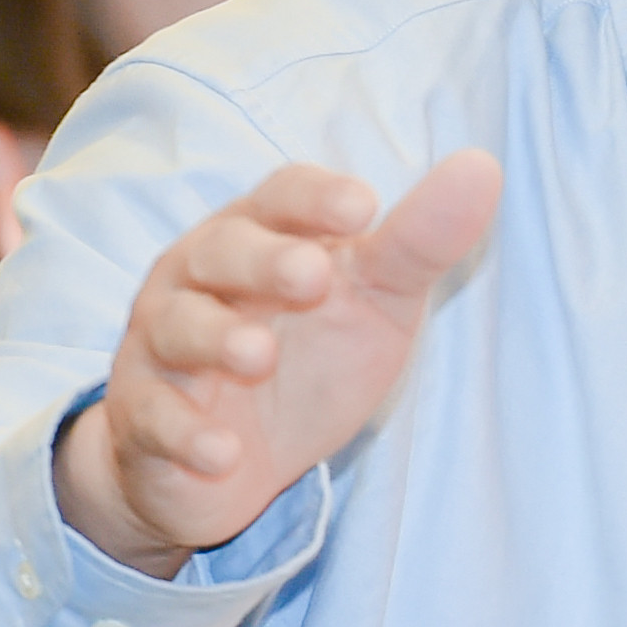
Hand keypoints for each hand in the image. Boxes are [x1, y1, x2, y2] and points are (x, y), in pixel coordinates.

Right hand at [54, 154, 501, 576]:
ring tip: (258, 357)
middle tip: (314, 278)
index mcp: (257, 235)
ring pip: (176, 328)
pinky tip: (222, 453)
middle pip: (220, 251)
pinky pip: (155, 420)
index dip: (315, 199)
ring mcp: (161, 348)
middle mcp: (197, 278)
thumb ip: (418, 242)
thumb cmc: (303, 356)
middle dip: (263, 261)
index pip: (279, 196)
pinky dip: (186, 435)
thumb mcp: (372, 302)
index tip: (364, 209)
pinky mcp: (144, 418)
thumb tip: (483, 168)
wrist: (220, 459)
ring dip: (216, 339)